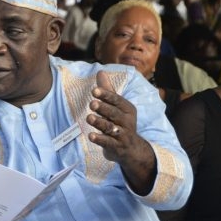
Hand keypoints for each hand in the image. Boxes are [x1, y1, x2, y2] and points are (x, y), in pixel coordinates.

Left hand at [86, 71, 156, 193]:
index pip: (117, 100)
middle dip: (103, 108)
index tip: (94, 90)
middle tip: (92, 103)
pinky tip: (91, 136)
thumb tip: (100, 71)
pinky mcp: (117, 147)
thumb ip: (107, 90)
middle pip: (114, 113)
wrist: (131, 149)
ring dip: (99, 123)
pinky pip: (108, 143)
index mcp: (127, 109)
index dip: (106, 95)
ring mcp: (122, 135)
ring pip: (110, 128)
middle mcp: (127, 121)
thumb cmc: (120, 122)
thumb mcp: (116, 107)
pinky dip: (100, 139)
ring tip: (89, 118)